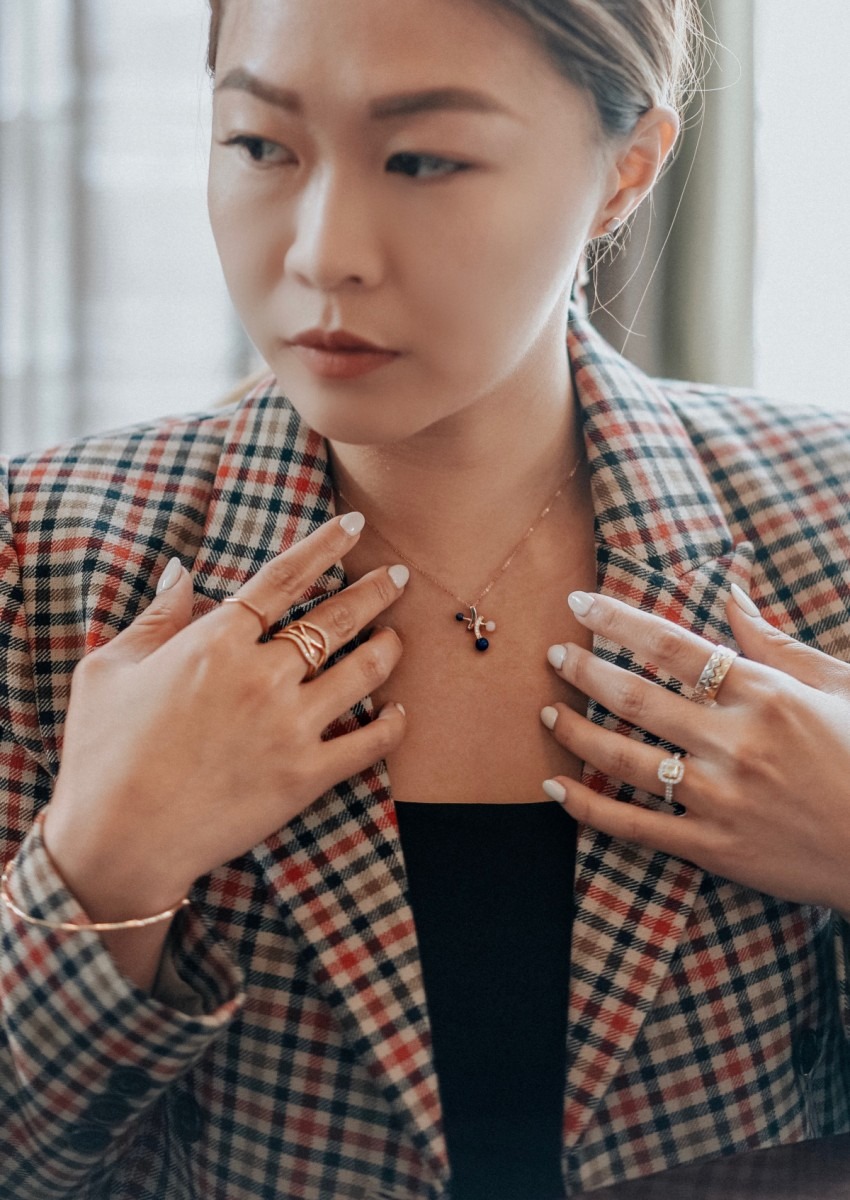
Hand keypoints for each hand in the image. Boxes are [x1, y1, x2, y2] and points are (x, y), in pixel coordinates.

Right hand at [43, 514, 407, 916]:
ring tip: (397, 637)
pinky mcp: (305, 776)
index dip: (325, 545)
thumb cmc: (102, 754)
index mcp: (215, 642)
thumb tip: (182, 572)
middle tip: (399, 576)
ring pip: (361, 671)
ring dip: (387, 648)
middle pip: (336, 617)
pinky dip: (391, 724)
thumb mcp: (107, 671)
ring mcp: (289, 726)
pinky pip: (368, 743)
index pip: (283, 578)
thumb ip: (155, 618)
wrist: (118, 841)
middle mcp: (261, 675)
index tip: (354, 525)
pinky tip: (399, 711)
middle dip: (374, 591)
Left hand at [541, 588, 849, 910]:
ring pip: (625, 760)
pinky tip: (556, 789)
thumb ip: (776, 641)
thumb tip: (731, 592)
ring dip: (576, 732)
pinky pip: (634, 826)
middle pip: (637, 698)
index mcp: (766, 695)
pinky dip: (588, 808)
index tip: (580, 603)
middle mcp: (735, 743)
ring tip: (548, 714)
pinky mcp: (713, 847)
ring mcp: (720, 798)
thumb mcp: (839, 685)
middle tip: (554, 653)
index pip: (673, 646)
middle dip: (585, 670)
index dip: (617, 620)